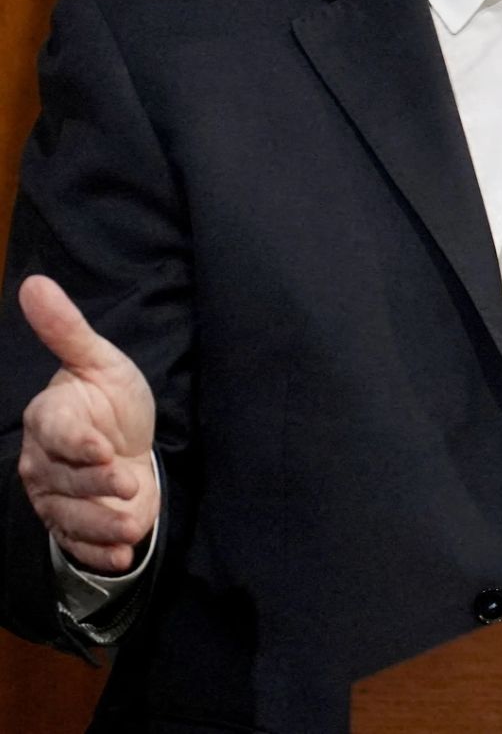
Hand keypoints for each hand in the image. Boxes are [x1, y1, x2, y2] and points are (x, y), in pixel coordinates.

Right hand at [16, 275, 158, 573]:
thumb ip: (67, 330)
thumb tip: (34, 283)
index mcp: (49, 418)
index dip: (77, 443)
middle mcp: (43, 461)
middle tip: (129, 482)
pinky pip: (77, 542)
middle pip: (65, 477)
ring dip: (101, 523)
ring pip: (70, 515)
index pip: (56, 433)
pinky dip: (100, 552)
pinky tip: (123, 554)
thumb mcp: (99, 360)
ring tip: (132, 522)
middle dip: (97, 483)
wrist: (127, 443)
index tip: (103, 448)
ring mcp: (54, 496)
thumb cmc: (111, 400)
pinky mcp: (71, 524)